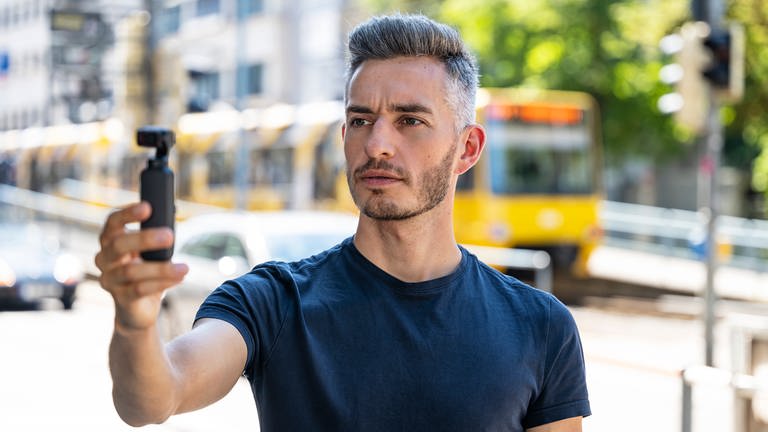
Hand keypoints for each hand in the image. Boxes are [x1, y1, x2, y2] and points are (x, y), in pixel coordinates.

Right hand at [94, 202, 187, 331]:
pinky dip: (162, 282)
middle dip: (145, 238)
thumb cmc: (146, 272)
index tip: (147, 207)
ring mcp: (110, 280)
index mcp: (110, 241)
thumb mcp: (150, 252)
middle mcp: (104, 259)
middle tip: (170, 235)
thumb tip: (171, 217)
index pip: (112, 223)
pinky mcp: (121, 299)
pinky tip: (179, 278)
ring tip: (184, 267)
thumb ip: (156, 237)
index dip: (127, 213)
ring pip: (131, 271)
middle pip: (118, 245)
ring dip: (161, 268)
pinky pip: (140, 289)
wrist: (137, 310)